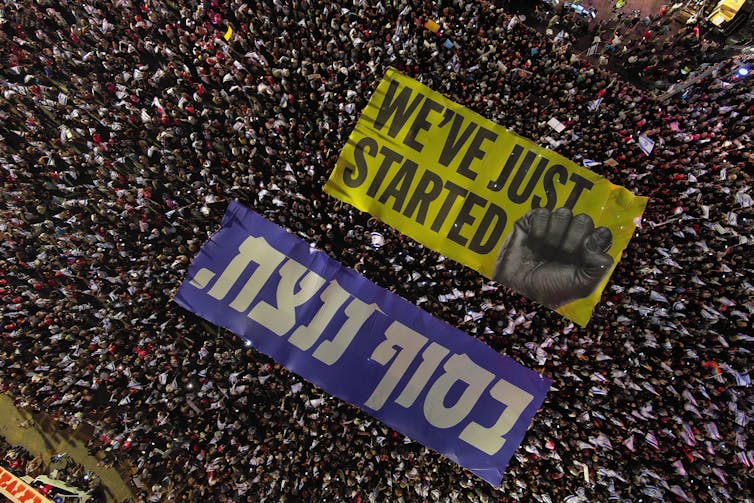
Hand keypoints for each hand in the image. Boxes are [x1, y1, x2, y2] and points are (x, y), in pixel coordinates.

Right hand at [493, 207, 613, 307]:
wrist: (520, 289)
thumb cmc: (551, 289)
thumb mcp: (584, 285)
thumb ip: (601, 264)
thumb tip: (595, 241)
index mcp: (587, 250)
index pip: (602, 232)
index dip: (594, 241)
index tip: (583, 256)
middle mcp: (572, 236)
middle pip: (584, 220)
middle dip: (573, 239)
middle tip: (562, 254)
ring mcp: (552, 227)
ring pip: (563, 213)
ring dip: (554, 235)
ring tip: (545, 250)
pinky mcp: (532, 222)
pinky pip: (542, 213)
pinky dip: (538, 229)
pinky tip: (533, 243)